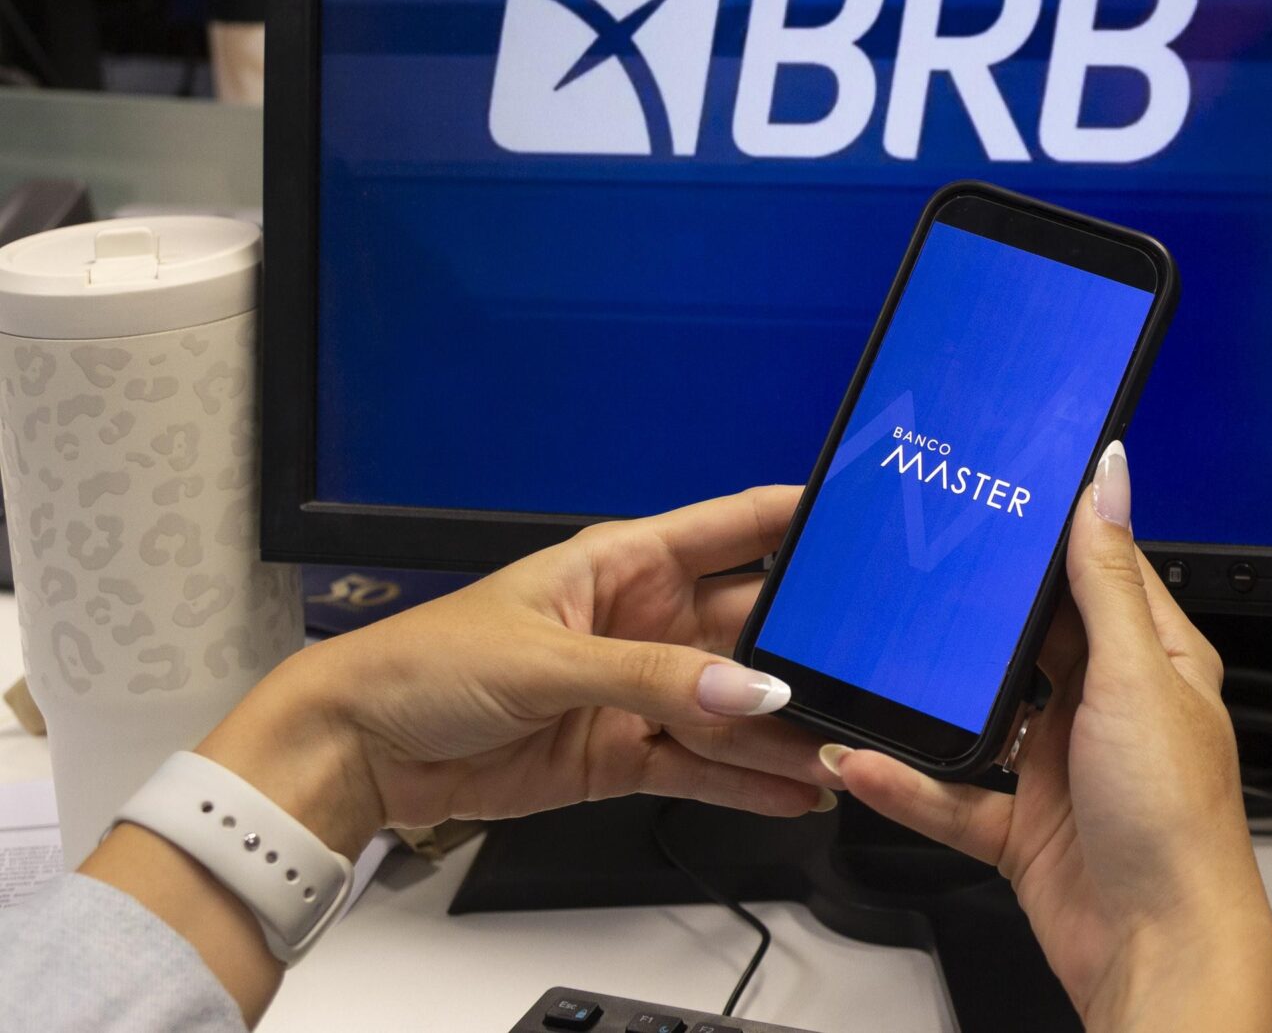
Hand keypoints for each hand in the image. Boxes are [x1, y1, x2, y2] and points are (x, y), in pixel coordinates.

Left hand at [83, 487, 839, 1021]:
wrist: (355, 753)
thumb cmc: (424, 664)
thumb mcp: (546, 659)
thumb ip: (654, 678)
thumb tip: (748, 690)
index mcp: (626, 562)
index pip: (738, 527)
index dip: (804, 520)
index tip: (871, 522)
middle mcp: (643, 621)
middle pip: (751, 627)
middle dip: (809, 646)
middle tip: (874, 665)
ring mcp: (636, 690)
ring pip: (734, 704)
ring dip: (784, 727)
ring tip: (844, 746)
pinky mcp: (620, 754)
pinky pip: (700, 765)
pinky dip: (746, 782)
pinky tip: (792, 793)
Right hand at [838, 442, 1271, 1032]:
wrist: (1160, 950)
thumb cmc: (1177, 821)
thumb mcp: (1137, 677)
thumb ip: (1107, 581)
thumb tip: (1109, 481)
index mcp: (1155, 659)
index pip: (1099, 572)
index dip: (1052, 535)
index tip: (995, 498)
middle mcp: (1110, 707)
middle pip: (1031, 640)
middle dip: (974, 617)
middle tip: (912, 575)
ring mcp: (1065, 767)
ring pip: (981, 719)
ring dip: (928, 705)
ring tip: (869, 672)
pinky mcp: (1027, 827)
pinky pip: (953, 795)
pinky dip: (907, 782)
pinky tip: (862, 762)